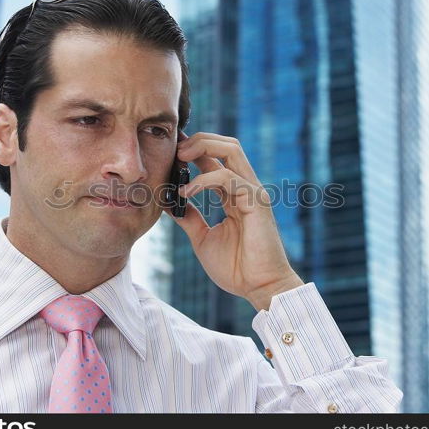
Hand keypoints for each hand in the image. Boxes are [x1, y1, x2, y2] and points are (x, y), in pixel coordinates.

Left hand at [164, 132, 303, 310]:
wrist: (259, 288)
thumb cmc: (236, 268)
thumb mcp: (202, 238)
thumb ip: (190, 218)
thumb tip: (170, 204)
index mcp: (234, 194)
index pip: (215, 160)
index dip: (193, 150)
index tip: (169, 152)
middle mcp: (245, 187)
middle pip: (226, 145)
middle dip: (198, 140)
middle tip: (174, 150)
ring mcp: (253, 191)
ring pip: (231, 150)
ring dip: (202, 148)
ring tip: (179, 158)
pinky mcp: (256, 201)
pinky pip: (228, 178)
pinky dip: (203, 180)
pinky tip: (186, 192)